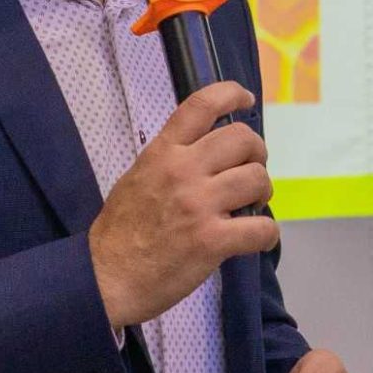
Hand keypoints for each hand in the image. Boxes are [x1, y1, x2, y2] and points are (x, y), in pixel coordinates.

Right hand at [89, 82, 276, 329]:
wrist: (105, 278)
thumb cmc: (120, 231)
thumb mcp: (138, 177)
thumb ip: (171, 159)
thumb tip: (207, 152)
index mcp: (162, 152)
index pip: (201, 105)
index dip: (231, 95)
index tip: (245, 100)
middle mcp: (182, 170)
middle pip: (242, 138)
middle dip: (257, 153)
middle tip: (250, 172)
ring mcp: (199, 205)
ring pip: (258, 179)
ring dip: (263, 192)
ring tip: (251, 206)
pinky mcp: (212, 241)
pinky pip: (262, 228)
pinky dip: (267, 234)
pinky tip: (256, 239)